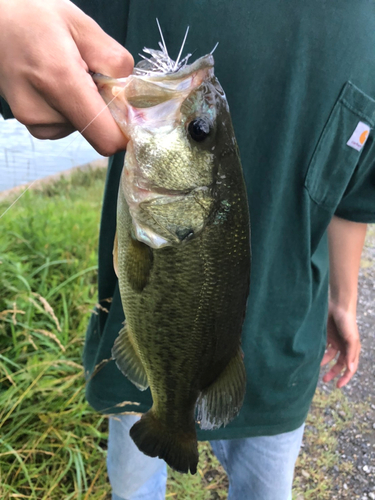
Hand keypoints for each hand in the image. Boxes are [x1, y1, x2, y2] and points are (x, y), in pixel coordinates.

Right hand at [0, 0, 132, 154]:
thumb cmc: (35, 15)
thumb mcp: (82, 25)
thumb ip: (114, 62)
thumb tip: (131, 96)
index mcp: (60, 82)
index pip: (106, 138)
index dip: (124, 130)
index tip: (127, 109)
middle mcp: (43, 111)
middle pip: (96, 130)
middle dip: (102, 106)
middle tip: (87, 72)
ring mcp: (33, 121)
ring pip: (81, 127)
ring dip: (84, 104)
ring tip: (64, 71)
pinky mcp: (30, 124)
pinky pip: (66, 125)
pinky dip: (69, 108)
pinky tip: (54, 83)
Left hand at [321, 301, 360, 387]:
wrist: (337, 305)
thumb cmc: (347, 321)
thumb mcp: (351, 339)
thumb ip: (351, 354)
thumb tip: (350, 369)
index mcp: (352, 349)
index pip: (350, 367)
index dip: (345, 377)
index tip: (337, 386)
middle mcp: (344, 346)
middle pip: (339, 364)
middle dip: (333, 372)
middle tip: (324, 380)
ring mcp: (335, 341)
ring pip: (329, 356)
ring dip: (324, 362)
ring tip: (316, 366)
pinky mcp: (326, 335)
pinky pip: (322, 347)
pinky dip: (319, 353)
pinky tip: (313, 356)